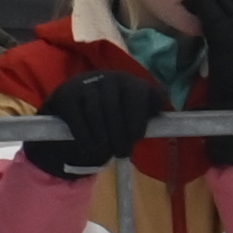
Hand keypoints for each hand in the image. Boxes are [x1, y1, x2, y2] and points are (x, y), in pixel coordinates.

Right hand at [28, 67, 167, 178]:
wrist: (73, 107)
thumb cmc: (113, 114)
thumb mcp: (133, 112)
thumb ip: (148, 114)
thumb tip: (166, 120)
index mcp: (129, 82)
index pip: (137, 94)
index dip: (138, 117)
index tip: (137, 137)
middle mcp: (107, 78)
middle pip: (115, 107)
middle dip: (120, 134)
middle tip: (122, 153)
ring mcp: (85, 84)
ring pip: (96, 114)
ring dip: (102, 138)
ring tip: (106, 154)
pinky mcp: (66, 95)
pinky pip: (77, 119)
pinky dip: (85, 136)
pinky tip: (90, 148)